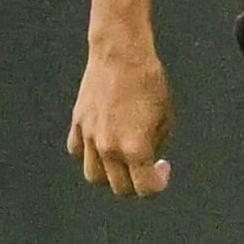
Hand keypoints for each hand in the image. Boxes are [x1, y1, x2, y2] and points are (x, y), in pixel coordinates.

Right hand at [69, 39, 173, 196]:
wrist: (121, 54)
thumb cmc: (150, 83)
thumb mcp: (166, 117)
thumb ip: (156, 144)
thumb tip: (148, 158)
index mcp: (134, 148)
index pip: (146, 189)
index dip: (159, 183)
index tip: (163, 168)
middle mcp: (108, 148)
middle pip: (120, 188)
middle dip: (136, 183)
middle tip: (147, 166)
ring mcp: (88, 137)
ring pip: (94, 176)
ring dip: (110, 176)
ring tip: (123, 160)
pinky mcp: (77, 123)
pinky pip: (77, 152)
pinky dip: (89, 154)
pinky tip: (103, 142)